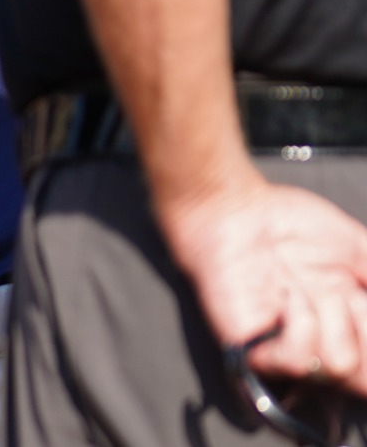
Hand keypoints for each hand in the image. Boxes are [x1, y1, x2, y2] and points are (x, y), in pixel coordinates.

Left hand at [161, 176, 366, 395]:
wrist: (236, 210)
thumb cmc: (289, 224)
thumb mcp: (358, 251)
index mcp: (351, 322)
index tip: (362, 298)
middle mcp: (324, 341)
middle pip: (365, 379)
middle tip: (350, 296)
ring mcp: (290, 348)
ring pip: (338, 367)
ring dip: (334, 322)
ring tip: (310, 291)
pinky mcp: (254, 350)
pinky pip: (297, 360)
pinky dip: (300, 322)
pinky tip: (284, 297)